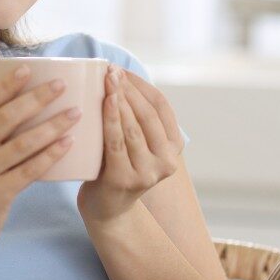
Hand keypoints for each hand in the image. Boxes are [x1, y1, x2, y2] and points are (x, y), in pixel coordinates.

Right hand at [0, 66, 80, 251]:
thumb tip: (23, 104)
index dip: (7, 84)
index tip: (29, 67)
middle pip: (7, 117)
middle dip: (37, 98)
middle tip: (62, 85)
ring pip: (22, 143)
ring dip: (51, 126)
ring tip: (75, 113)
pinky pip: (28, 170)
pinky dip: (50, 155)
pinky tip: (68, 143)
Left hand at [77, 65, 184, 223]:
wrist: (105, 209)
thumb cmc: (116, 166)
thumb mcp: (134, 143)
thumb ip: (136, 118)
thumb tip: (119, 74)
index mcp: (174, 148)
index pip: (161, 107)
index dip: (142, 85)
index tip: (122, 70)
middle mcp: (166, 162)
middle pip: (148, 115)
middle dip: (129, 88)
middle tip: (110, 69)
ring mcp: (147, 173)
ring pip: (133, 127)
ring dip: (119, 98)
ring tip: (105, 79)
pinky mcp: (125, 180)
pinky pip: (117, 142)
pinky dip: (112, 118)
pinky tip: (105, 100)